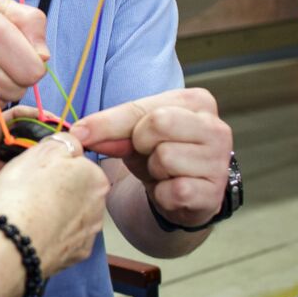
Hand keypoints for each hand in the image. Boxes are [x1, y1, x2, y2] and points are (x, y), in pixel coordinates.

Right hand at [0, 131, 108, 277]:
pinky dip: (42, 232)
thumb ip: (63, 141)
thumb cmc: (24, 192)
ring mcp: (88, 234)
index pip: (74, 164)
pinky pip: (56, 237)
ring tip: (12, 209)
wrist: (12, 242)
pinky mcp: (74, 256)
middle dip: (46, 188)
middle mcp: (99, 206)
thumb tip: (71, 144)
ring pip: (61, 214)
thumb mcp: (42, 150)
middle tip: (16, 188)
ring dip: (41, 209)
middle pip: (70, 190)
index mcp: (95, 177)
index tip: (29, 169)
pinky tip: (24, 229)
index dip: (49, 165)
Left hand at [71, 89, 231, 228]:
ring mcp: (218, 161)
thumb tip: (80, 133)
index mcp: (196, 102)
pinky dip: (162, 194)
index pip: (143, 108)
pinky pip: (173, 190)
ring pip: (165, 158)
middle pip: (157, 125)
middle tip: (145, 153)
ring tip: (160, 172)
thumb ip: (111, 130)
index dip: (107, 123)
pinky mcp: (214, 193)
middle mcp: (215, 127)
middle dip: (139, 143)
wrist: (181, 194)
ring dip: (152, 170)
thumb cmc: (157, 154)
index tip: (78, 132)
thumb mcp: (133, 134)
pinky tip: (169, 190)